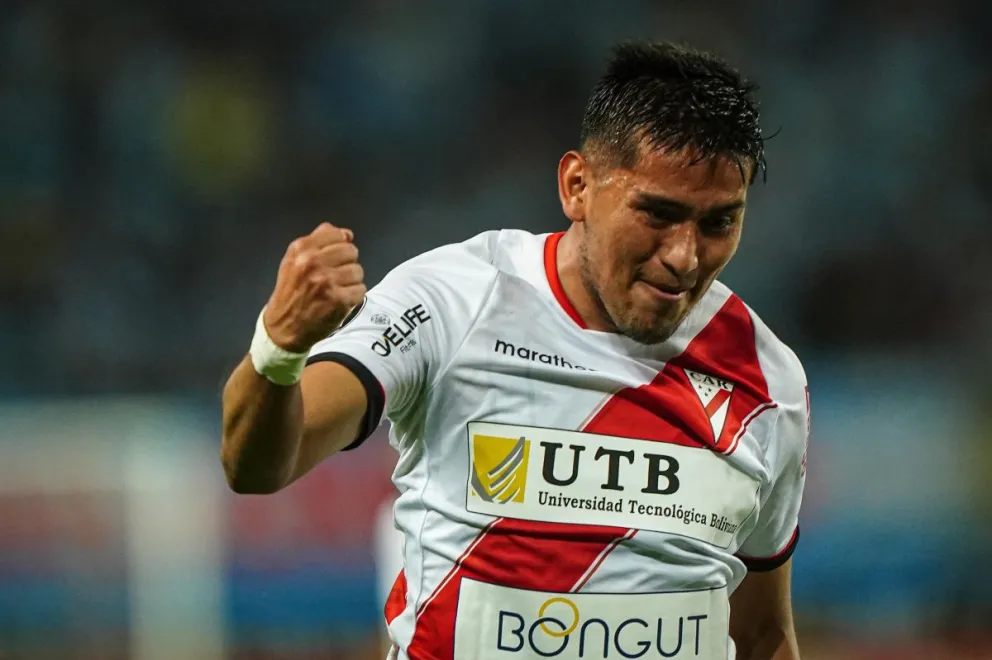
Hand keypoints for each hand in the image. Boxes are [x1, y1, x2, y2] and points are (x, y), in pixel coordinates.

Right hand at [262, 223, 365, 352]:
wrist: (283, 327)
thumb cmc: (292, 291)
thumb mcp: (295, 260)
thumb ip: (319, 242)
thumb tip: (347, 233)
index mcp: (301, 249)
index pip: (336, 235)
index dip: (339, 246)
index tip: (333, 259)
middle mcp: (312, 262)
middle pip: (351, 251)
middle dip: (346, 264)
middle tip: (335, 277)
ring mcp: (326, 281)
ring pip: (358, 271)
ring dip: (351, 281)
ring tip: (337, 289)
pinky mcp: (338, 300)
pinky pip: (360, 289)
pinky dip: (353, 296)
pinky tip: (340, 300)